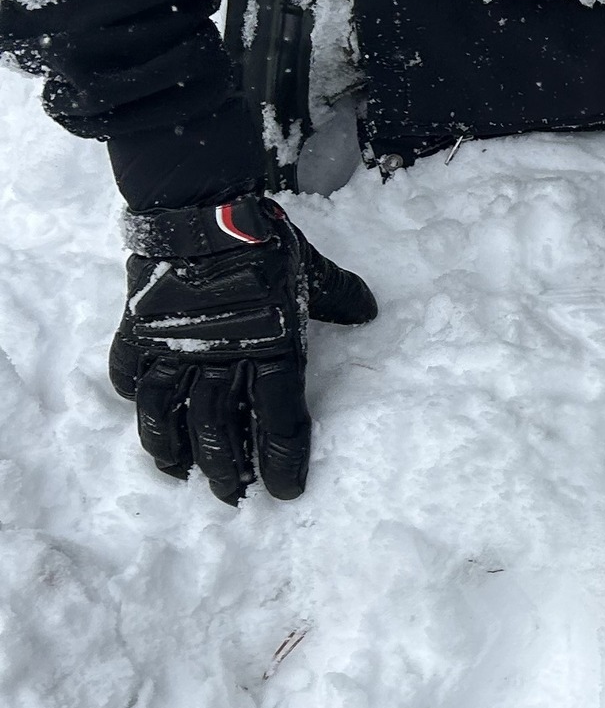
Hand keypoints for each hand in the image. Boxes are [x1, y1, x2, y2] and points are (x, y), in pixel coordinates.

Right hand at [109, 195, 377, 502]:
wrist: (202, 211)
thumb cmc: (263, 241)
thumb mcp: (311, 269)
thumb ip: (340, 296)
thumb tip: (370, 311)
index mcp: (272, 346)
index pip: (279, 417)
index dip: (282, 458)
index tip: (284, 491)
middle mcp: (222, 356)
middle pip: (220, 428)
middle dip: (226, 468)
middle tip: (230, 496)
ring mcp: (174, 347)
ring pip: (167, 414)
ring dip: (172, 449)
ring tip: (178, 474)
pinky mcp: (138, 333)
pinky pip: (131, 376)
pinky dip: (136, 399)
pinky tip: (145, 416)